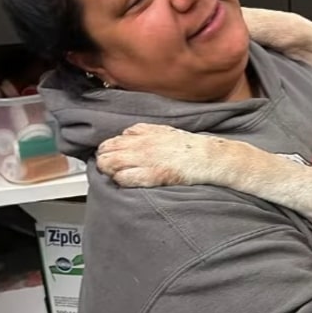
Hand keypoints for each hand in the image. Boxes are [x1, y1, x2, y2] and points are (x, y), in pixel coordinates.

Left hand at [97, 123, 220, 186]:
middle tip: (109, 169)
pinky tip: (126, 182)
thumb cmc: (188, 147)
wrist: (207, 157)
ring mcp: (146, 159)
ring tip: (115, 176)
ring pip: (110, 164)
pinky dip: (120, 180)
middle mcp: (141, 144)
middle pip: (106, 152)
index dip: (108, 151)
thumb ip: (143, 131)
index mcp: (143, 132)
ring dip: (108, 171)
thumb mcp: (163, 130)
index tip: (110, 158)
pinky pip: (124, 178)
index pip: (112, 140)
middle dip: (104, 161)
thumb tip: (125, 134)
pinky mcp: (152, 174)